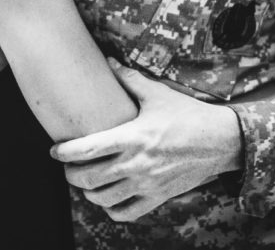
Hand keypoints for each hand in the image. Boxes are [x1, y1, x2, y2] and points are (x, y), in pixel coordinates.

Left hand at [50, 59, 242, 220]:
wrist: (220, 141)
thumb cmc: (187, 115)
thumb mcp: (157, 94)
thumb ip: (129, 80)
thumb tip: (108, 61)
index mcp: (133, 137)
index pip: (88, 149)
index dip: (64, 153)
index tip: (54, 150)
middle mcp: (137, 164)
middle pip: (89, 179)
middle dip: (70, 174)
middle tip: (67, 166)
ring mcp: (147, 184)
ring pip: (104, 199)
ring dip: (88, 192)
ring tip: (86, 181)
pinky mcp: (158, 197)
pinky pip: (126, 213)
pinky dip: (111, 209)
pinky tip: (108, 197)